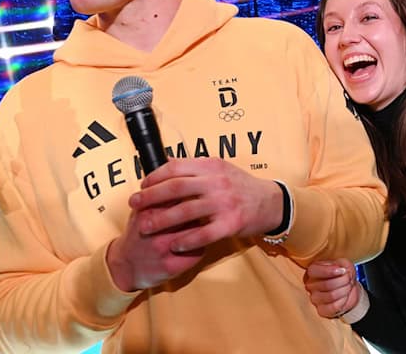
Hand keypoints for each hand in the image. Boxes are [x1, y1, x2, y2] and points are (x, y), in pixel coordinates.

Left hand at [107, 158, 282, 291]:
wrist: (271, 202)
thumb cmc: (241, 186)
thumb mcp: (220, 168)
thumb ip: (194, 167)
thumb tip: (165, 161)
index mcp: (211, 166)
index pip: (176, 167)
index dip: (155, 176)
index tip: (142, 185)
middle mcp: (217, 182)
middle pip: (176, 187)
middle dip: (151, 196)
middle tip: (135, 204)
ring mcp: (224, 203)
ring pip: (186, 211)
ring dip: (161, 220)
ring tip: (145, 226)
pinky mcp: (231, 223)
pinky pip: (203, 233)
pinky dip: (186, 239)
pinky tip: (174, 244)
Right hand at [303, 259, 360, 319]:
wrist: (349, 289)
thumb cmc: (344, 275)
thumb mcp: (344, 264)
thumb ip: (341, 264)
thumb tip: (339, 270)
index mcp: (312, 271)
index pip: (314, 271)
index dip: (330, 271)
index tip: (343, 270)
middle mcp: (310, 285)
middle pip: (326, 284)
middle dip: (343, 281)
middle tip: (349, 278)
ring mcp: (314, 299)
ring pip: (331, 296)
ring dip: (345, 290)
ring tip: (348, 286)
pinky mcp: (321, 310)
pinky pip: (333, 306)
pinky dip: (343, 300)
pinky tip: (345, 296)